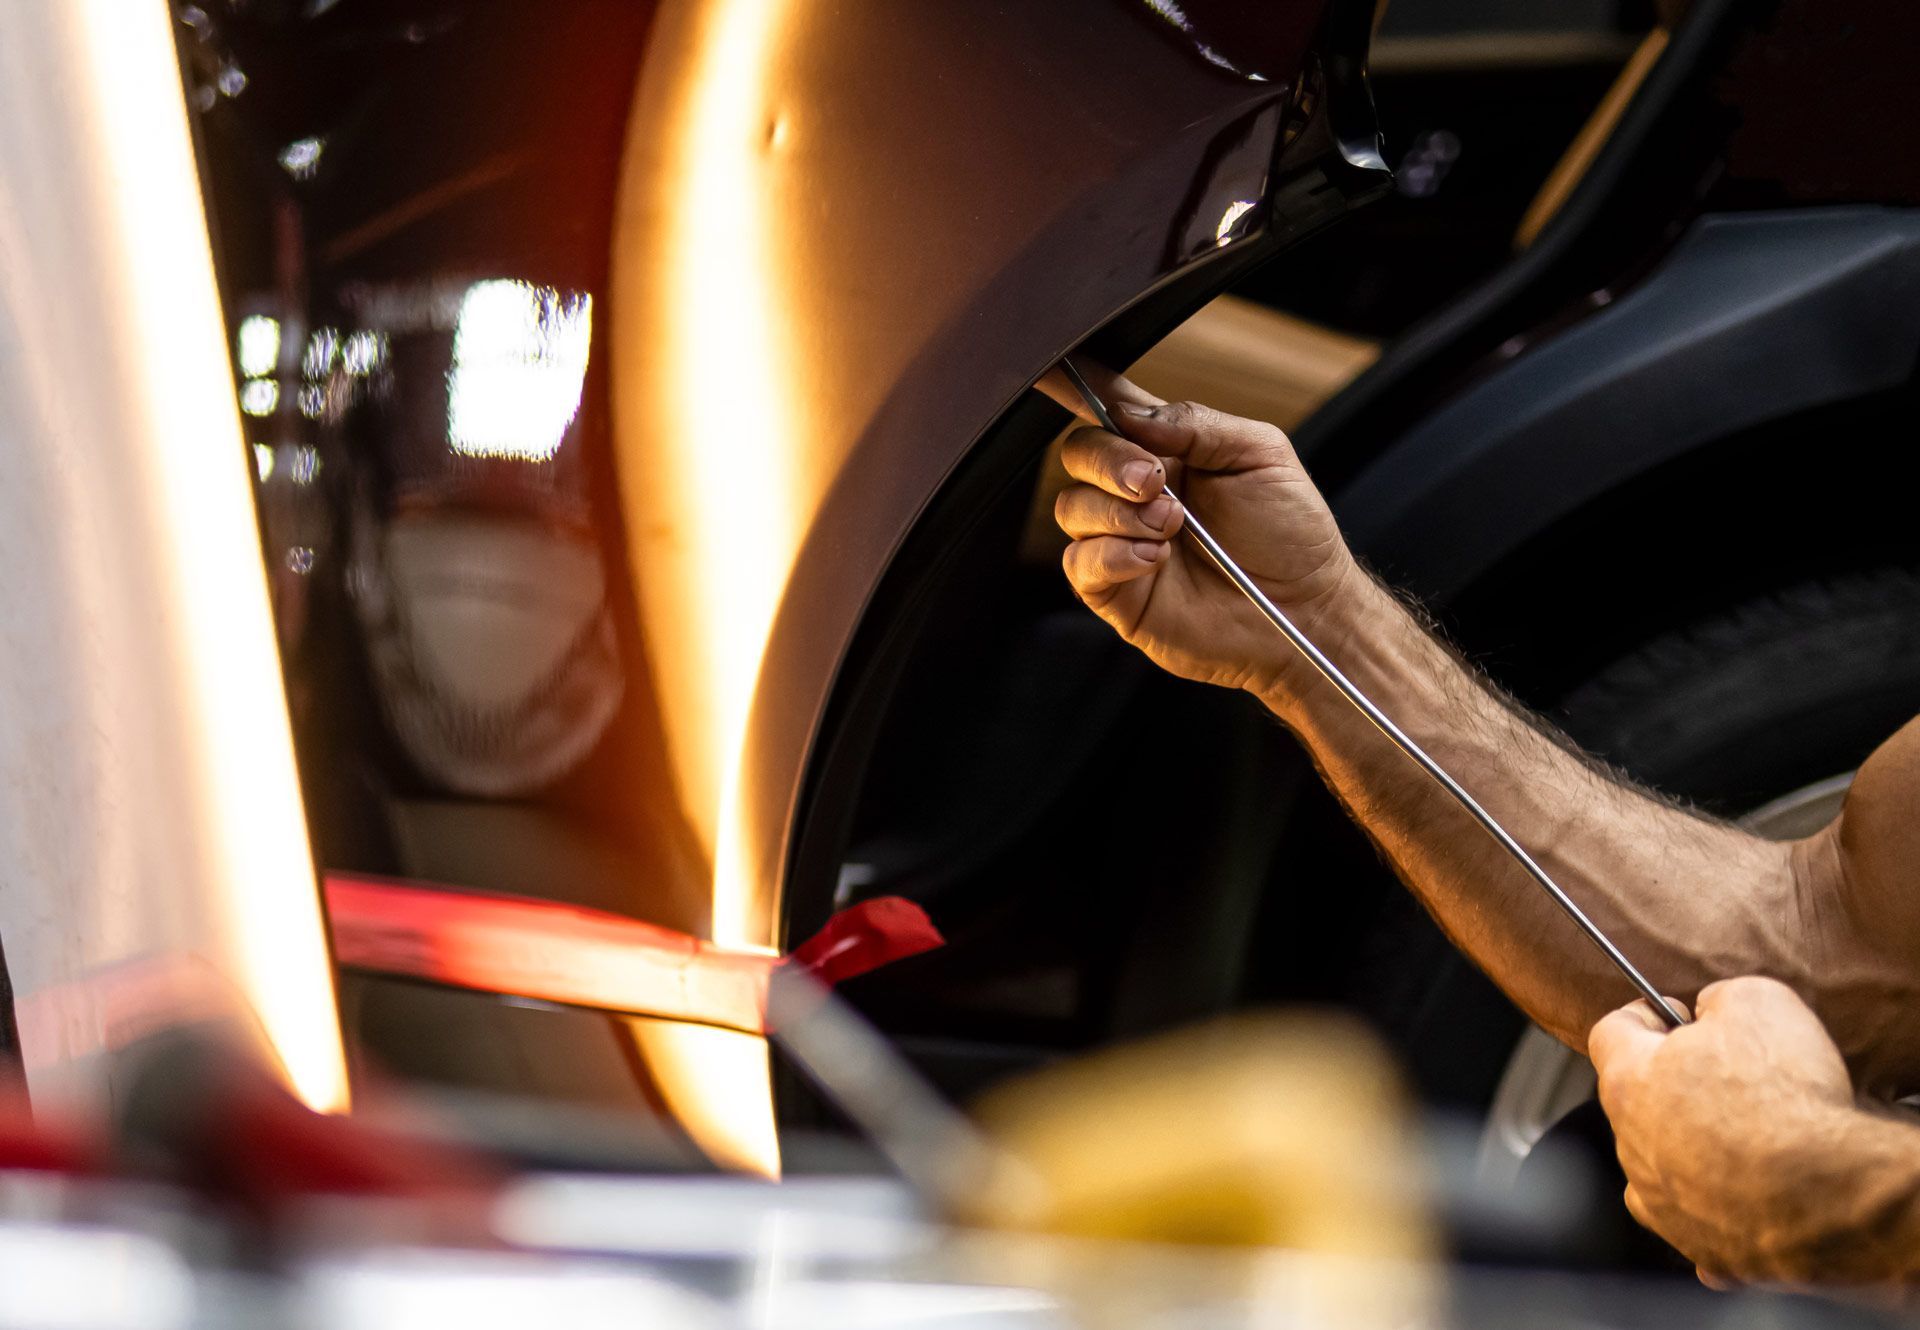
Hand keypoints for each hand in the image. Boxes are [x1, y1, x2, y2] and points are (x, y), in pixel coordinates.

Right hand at [1044, 366, 1358, 697]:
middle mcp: (1136, 493)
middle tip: (1155, 481)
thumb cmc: (1291, 534)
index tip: (1052, 369)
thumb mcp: (1259, 454)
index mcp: (1168, 450)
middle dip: (1110, 461)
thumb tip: (1129, 415)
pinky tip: (1155, 559)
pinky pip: (1078, 562)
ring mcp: (1120, 541)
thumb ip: (1195, 423)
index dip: (1077, 385)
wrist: (1305, 609)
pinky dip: (1112, 554)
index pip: (1110, 407)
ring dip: (1119, 512)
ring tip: (1172, 527)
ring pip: (1071, 507)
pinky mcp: (1115, 592)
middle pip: (1079, 453)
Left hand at [1590, 977, 1873, 1285]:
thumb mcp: (1758, 1001)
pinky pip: (1701, 1225)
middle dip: (1675, 1084)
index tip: (1672, 1015)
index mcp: (1631, 1081)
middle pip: (1638, 1100)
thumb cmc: (1786, 1099)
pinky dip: (1722, 1212)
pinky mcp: (1703, 1246)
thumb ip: (1721, 999)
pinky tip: (1752, 1202)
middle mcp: (1633, 1145)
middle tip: (1728, 1075)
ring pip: (1663, 1164)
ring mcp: (1663, 1201)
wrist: (1828, 1195)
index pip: (1610, 1032)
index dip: (1644, 1016)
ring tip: (1749, 1138)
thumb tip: (1714, 1009)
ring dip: (1694, 1148)